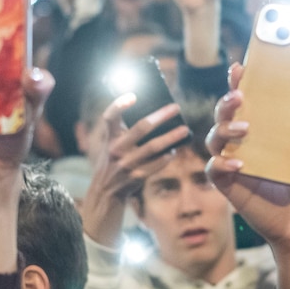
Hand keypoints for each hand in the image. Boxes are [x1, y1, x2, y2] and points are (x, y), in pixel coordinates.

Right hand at [80, 96, 190, 244]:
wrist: (105, 192)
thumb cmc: (113, 162)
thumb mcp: (112, 145)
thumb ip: (125, 132)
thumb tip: (156, 116)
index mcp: (109, 138)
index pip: (109, 117)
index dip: (118, 105)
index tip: (132, 95)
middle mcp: (115, 150)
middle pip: (140, 128)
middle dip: (160, 116)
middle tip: (176, 107)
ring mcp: (126, 165)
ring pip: (153, 147)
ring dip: (171, 137)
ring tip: (184, 129)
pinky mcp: (136, 178)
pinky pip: (156, 165)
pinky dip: (166, 158)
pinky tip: (174, 151)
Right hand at [206, 64, 289, 257]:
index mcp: (267, 131)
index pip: (249, 102)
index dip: (240, 83)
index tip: (241, 67)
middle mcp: (247, 144)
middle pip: (224, 115)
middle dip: (226, 101)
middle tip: (239, 95)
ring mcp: (236, 163)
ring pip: (213, 138)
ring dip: (223, 128)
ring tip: (245, 128)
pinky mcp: (230, 186)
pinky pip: (214, 170)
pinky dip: (221, 164)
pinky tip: (239, 164)